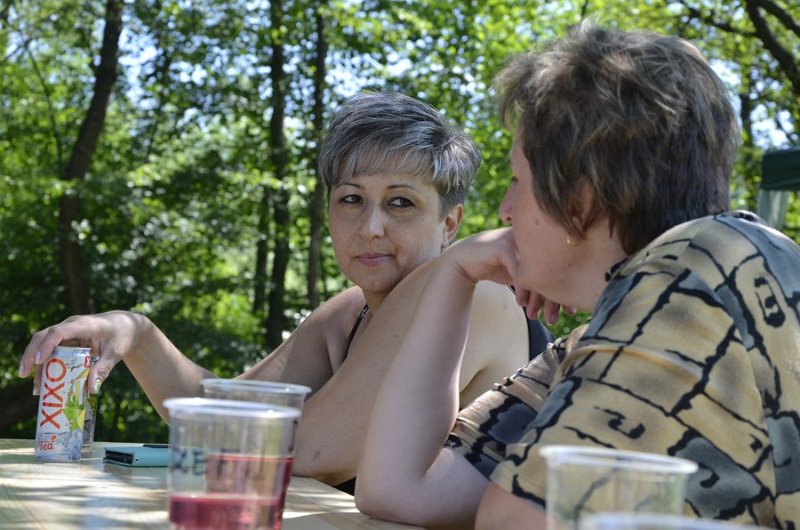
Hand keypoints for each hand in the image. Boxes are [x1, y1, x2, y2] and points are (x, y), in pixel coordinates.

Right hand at [19, 311, 148, 393]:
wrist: (125, 327)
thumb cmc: (121, 336)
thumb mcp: (116, 352)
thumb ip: (104, 368)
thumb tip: (91, 388)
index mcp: (83, 325)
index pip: (59, 331)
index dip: (47, 345)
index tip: (40, 361)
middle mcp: (70, 326)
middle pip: (43, 336)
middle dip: (31, 354)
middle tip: (24, 374)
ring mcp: (66, 333)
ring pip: (43, 345)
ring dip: (36, 364)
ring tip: (35, 387)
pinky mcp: (66, 342)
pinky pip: (51, 352)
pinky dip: (46, 367)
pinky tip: (44, 384)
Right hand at [445, 228, 573, 323]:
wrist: (464, 261)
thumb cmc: (494, 266)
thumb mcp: (519, 273)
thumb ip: (537, 278)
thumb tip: (563, 297)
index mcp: (538, 242)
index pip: (556, 267)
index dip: (562, 290)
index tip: (569, 311)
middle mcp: (530, 238)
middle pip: (549, 269)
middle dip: (552, 298)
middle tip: (554, 319)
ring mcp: (516, 239)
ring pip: (534, 271)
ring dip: (536, 297)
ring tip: (535, 316)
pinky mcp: (502, 246)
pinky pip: (518, 271)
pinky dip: (521, 288)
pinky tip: (520, 302)